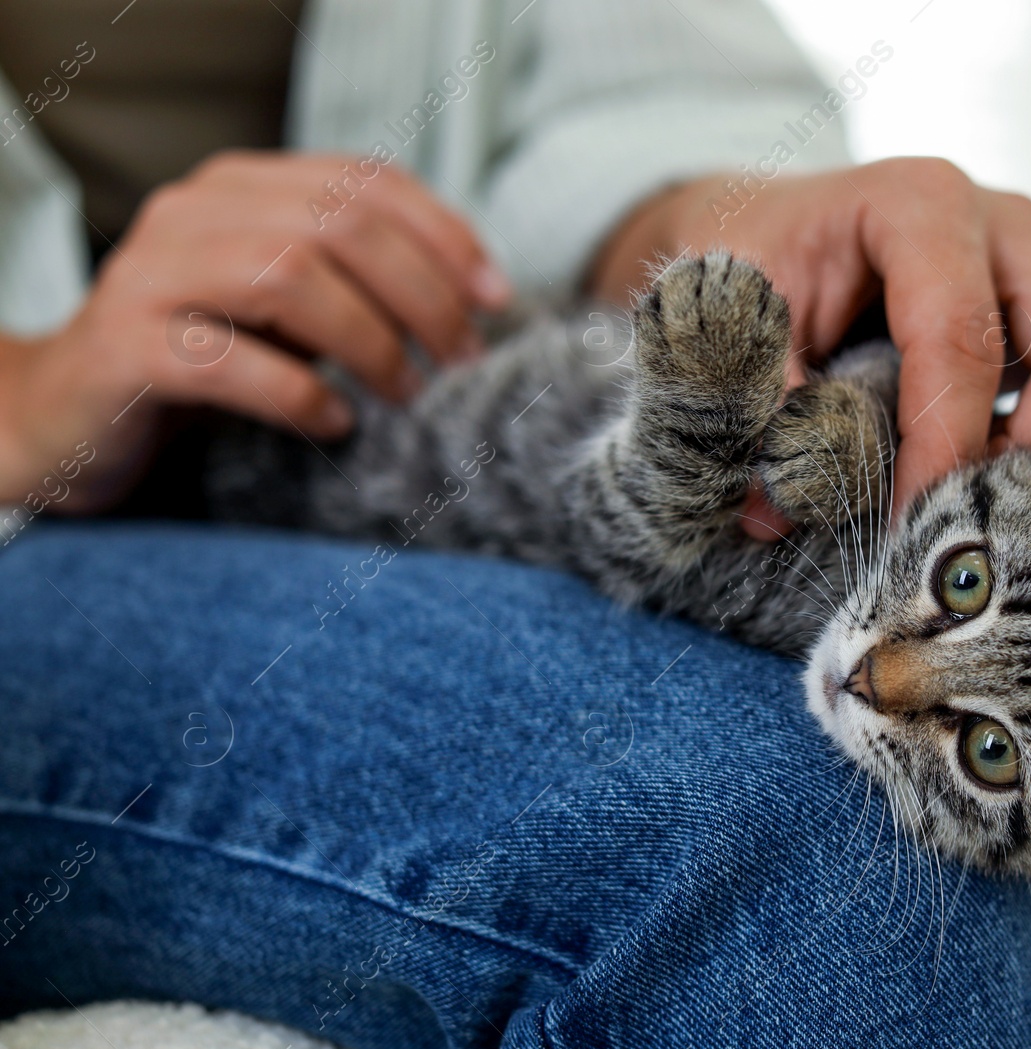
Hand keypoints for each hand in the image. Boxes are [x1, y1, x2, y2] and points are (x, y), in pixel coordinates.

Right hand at [0, 150, 510, 511]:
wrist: (72, 415)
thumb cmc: (207, 357)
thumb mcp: (292, 308)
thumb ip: (360, 280)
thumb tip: (478, 303)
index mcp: (242, 187)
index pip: (365, 182)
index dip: (445, 235)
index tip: (497, 299)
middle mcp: (192, 213)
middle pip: (337, 225)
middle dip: (421, 294)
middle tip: (461, 359)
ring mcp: (151, 276)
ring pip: (286, 276)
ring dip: (368, 340)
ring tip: (405, 392)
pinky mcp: (124, 350)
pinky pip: (226, 361)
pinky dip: (297, 393)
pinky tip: (335, 422)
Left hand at [588, 158, 1030, 538]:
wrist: (779, 236)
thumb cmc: (759, 272)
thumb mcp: (731, 325)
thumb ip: (758, 407)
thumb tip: (780, 507)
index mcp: (920, 205)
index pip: (963, 341)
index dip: (946, 451)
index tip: (913, 527)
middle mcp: (1009, 224)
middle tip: (976, 518)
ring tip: (1008, 498)